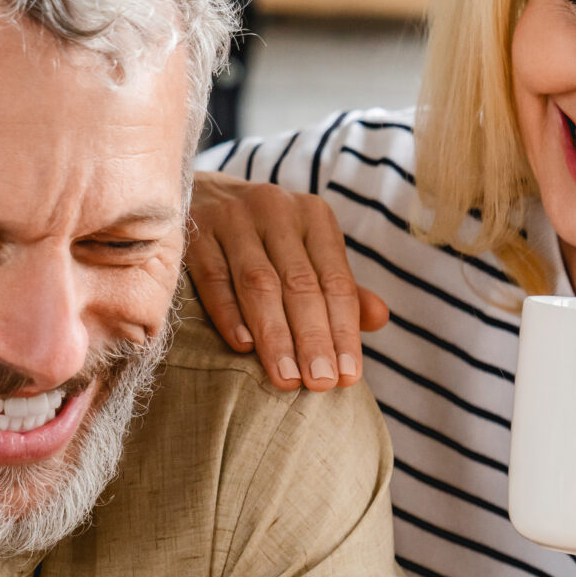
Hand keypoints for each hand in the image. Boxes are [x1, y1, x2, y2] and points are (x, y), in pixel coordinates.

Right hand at [187, 171, 387, 391]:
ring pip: (258, 283)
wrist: (200, 193)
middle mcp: (276, 211)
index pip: (335, 281)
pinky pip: (214, 279)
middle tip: (320, 383)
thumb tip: (380, 319)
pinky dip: (229, 314)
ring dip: (274, 335)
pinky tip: (242, 346)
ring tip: (286, 377)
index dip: (344, 330)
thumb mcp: (306, 250)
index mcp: (313, 217)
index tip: (348, 377)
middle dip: (312, 338)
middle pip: (299, 284)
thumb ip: (338, 287)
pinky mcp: (195, 232)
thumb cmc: (263, 235)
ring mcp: (232, 219)